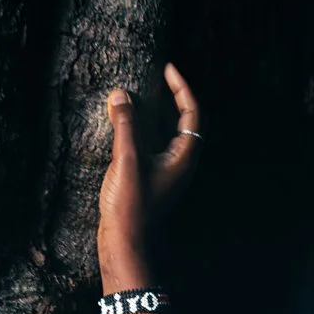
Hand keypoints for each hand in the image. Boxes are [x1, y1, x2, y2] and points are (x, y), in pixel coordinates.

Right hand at [97, 60, 202, 266]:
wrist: (126, 245)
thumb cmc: (132, 207)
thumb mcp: (127, 161)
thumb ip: (126, 125)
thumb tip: (121, 95)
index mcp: (183, 158)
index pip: (192, 114)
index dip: (182, 88)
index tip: (168, 68)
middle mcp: (179, 165)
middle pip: (182, 123)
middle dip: (171, 98)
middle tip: (156, 76)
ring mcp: (165, 174)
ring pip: (165, 135)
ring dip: (155, 113)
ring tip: (138, 94)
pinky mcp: (149, 181)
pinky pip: (150, 147)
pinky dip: (142, 130)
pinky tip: (124, 124)